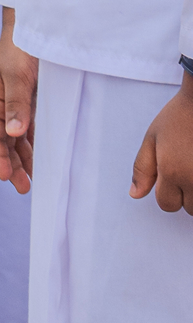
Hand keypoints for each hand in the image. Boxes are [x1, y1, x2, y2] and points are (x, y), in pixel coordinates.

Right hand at [0, 8, 36, 192]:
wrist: (36, 23)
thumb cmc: (21, 45)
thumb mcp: (17, 75)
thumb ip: (16, 104)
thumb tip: (13, 133)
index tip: (7, 178)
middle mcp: (5, 103)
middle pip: (5, 140)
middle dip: (12, 164)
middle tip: (25, 188)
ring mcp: (20, 102)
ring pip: (19, 136)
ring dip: (25, 157)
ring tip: (36, 179)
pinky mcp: (36, 99)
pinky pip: (34, 127)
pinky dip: (37, 143)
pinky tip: (47, 155)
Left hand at [131, 74, 192, 213]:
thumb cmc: (181, 114)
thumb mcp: (153, 137)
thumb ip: (142, 168)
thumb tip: (135, 194)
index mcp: (173, 172)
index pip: (167, 204)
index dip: (167, 191)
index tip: (173, 173)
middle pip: (189, 208)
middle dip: (187, 193)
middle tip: (188, 166)